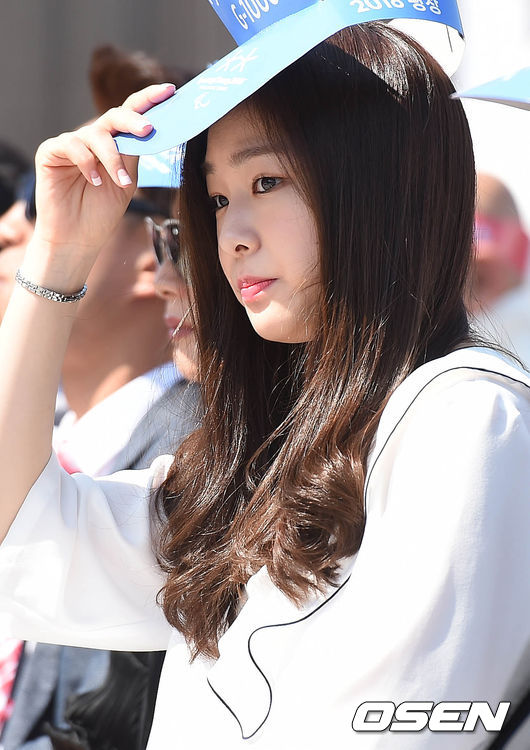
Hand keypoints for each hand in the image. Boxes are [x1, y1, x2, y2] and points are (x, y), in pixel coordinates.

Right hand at [30, 83, 175, 268]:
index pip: (132, 115)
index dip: (149, 100)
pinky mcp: (51, 151)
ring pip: (96, 134)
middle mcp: (94, 138)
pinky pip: (72, 145)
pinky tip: (93, 180)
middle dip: (134, 120)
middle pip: (115, 116)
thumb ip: (133, 155)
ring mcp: (72, 143)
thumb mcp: (126, 181)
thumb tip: (150, 129)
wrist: (77, 238)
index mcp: (115, 143)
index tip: (170, 90)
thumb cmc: (101, 212)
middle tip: (148, 129)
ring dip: (112, 158)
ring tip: (121, 182)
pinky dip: (87, 162)